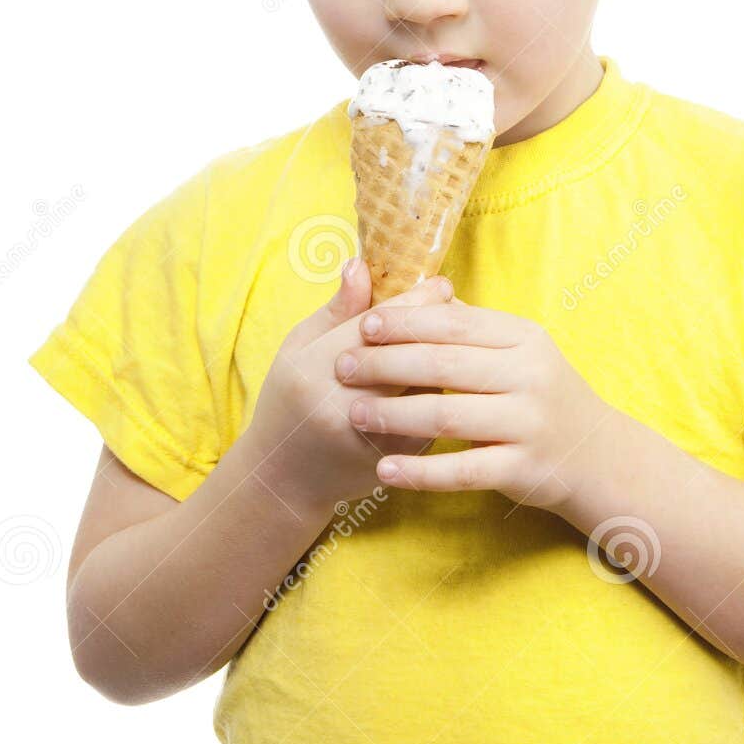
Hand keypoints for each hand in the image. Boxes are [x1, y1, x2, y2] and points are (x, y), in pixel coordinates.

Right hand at [246, 260, 456, 509]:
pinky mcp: (397, 459)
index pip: (375, 326)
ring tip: (459, 337)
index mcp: (313, 372)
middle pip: (406, 355)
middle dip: (438, 324)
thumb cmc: (289, 399)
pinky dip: (444, 395)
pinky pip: (433, 418)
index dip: (413, 301)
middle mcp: (342, 407)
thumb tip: (360, 264)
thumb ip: (335, 310)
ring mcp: (371, 439)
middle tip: (458, 303)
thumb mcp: (298, 348)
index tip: (438, 284)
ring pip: (427, 388)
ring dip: (446, 360)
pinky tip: (449, 377)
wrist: (284, 478)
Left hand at [332, 296, 618, 511]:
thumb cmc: (543, 395)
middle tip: (343, 367)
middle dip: (386, 364)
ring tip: (354, 413)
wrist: (597, 456)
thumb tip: (421, 291)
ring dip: (394, 415)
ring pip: (448, 414)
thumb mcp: (521, 350)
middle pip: (444, 364)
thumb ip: (474, 327)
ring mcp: (528, 423)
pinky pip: (462, 470)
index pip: (455, 323)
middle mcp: (529, 375)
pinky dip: (420, 471)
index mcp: (524, 338)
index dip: (405, 322)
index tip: (363, 325)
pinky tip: (384, 469)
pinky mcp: (524, 468)